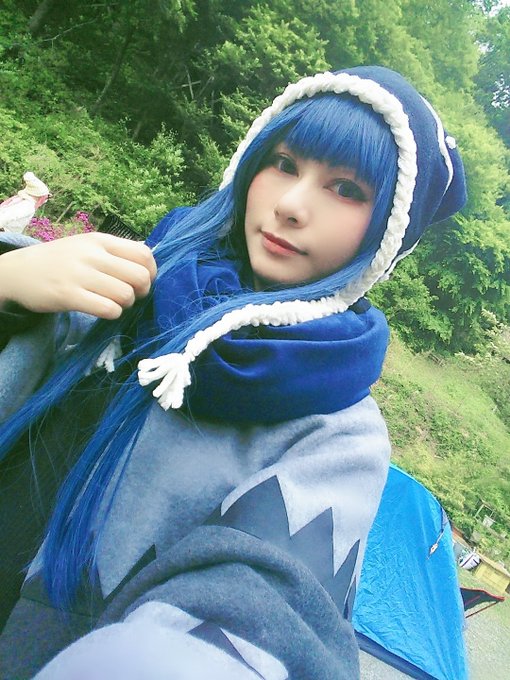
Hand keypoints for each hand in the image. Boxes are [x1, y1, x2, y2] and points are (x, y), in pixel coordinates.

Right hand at [0, 233, 156, 318]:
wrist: (18, 271)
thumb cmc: (60, 261)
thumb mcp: (87, 246)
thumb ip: (116, 252)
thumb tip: (148, 260)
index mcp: (101, 240)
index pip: (144, 253)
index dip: (151, 272)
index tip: (141, 281)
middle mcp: (92, 255)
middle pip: (140, 276)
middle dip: (142, 291)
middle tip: (130, 296)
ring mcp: (80, 275)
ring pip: (126, 294)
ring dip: (125, 304)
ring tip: (113, 303)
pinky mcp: (69, 296)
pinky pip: (108, 309)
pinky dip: (112, 314)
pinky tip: (103, 310)